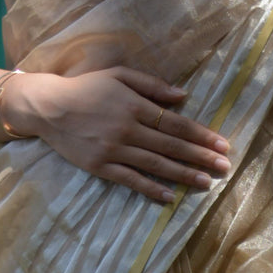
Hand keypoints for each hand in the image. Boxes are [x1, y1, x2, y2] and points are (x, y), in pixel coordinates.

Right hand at [0, 66, 231, 202]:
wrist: (48, 107)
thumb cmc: (86, 88)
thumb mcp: (118, 75)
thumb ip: (151, 85)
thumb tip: (183, 96)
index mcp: (134, 105)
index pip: (176, 124)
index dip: (201, 135)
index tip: (222, 144)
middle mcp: (127, 128)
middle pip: (171, 146)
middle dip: (201, 157)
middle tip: (225, 167)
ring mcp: (114, 150)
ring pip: (156, 165)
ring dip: (184, 175)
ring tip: (206, 183)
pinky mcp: (102, 167)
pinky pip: (131, 180)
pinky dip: (152, 189)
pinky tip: (170, 197)